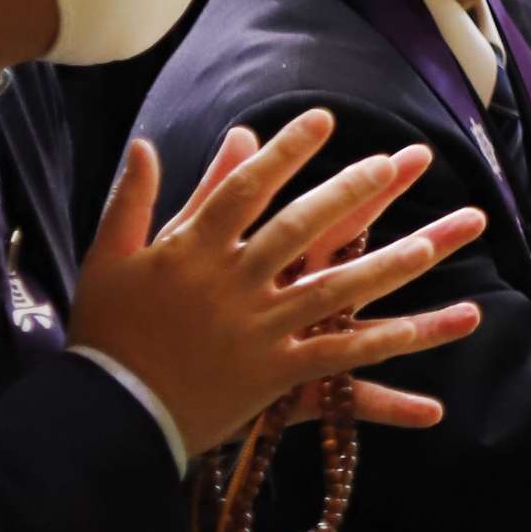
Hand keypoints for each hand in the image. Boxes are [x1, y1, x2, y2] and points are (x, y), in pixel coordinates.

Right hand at [70, 112, 491, 457]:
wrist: (104, 412)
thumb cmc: (106, 332)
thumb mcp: (110, 260)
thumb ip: (134, 200)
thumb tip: (146, 144)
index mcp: (190, 252)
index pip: (244, 190)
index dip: (285, 152)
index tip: (323, 119)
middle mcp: (229, 285)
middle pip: (296, 230)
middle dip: (345, 195)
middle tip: (389, 163)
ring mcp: (255, 330)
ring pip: (329, 291)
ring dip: (380, 268)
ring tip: (426, 245)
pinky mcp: (270, 374)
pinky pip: (331, 357)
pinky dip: (371, 345)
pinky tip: (412, 329)